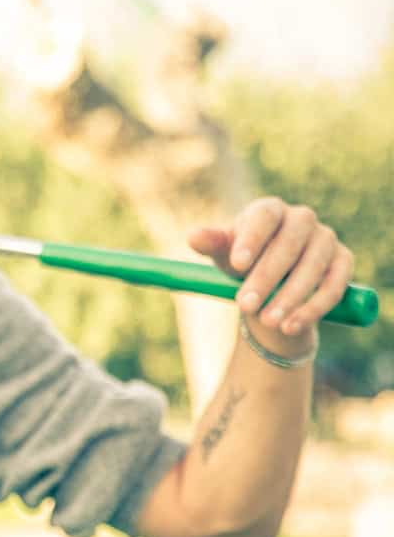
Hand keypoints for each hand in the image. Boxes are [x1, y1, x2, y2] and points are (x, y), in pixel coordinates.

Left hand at [188, 197, 352, 354]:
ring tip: (267, 322)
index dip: (251, 240)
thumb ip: (212, 244)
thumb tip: (193, 236)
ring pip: (312, 268)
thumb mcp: (224, 254)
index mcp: (269, 209)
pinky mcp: (344, 261)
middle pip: (288, 246)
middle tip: (244, 305)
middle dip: (265, 278)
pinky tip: (291, 326)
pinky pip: (334, 285)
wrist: (273, 284)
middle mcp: (302, 218)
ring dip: (290, 297)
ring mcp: (326, 238)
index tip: (236, 264)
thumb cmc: (243, 261)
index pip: (264, 217)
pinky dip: (313, 308)